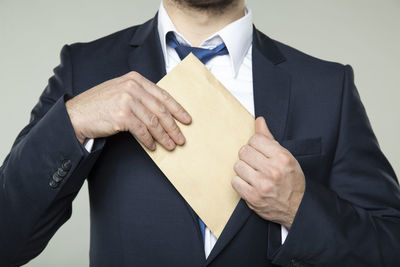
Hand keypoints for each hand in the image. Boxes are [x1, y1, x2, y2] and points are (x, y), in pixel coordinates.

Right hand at [65, 71, 191, 150]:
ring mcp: (126, 100)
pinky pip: (142, 131)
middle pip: (160, 109)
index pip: (162, 95)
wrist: (76, 115)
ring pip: (153, 121)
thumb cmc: (99, 105)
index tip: (187, 119)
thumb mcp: (121, 92)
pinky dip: (149, 141)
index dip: (177, 109)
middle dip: (173, 126)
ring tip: (170, 145)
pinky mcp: (121, 115)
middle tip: (181, 138)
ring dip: (163, 136)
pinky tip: (152, 147)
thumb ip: (140, 96)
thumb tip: (162, 112)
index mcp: (135, 79)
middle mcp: (132, 87)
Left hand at [231, 117, 304, 228]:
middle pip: (244, 151)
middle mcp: (272, 170)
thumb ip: (269, 139)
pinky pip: (235, 182)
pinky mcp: (253, 198)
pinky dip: (240, 182)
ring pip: (238, 166)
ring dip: (243, 169)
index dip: (255, 144)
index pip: (255, 139)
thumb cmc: (292, 180)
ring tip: (253, 174)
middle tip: (256, 164)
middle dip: (248, 156)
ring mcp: (262, 185)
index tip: (259, 151)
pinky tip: (249, 183)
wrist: (298, 207)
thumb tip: (259, 121)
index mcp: (282, 157)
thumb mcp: (286, 156)